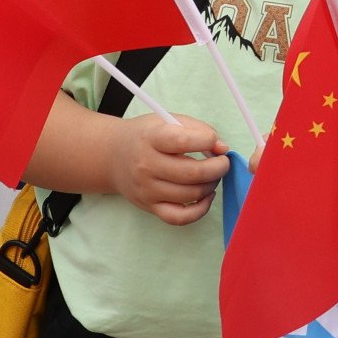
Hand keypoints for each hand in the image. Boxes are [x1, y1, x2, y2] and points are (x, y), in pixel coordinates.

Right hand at [105, 112, 229, 227]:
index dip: (207, 140)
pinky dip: (200, 210)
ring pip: (190, 195)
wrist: (113, 156)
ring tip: (213, 175)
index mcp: (151, 138)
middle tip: (223, 162)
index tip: (214, 140)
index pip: (183, 141)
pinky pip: (180, 217)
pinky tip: (206, 196)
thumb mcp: (168, 120)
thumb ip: (199, 129)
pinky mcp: (149, 206)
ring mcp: (147, 189)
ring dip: (211, 185)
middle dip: (218, 168)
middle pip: (192, 173)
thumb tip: (223, 148)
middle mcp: (146, 165)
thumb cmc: (148, 136)